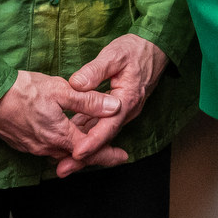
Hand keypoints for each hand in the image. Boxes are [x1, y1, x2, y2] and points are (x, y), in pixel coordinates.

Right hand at [0, 69, 126, 164]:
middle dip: (95, 155)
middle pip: (77, 157)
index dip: (109, 155)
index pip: (91, 151)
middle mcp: (46, 147)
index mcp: (60, 136)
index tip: (123, 157)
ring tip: (89, 145)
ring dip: (76, 151)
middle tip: (112, 154)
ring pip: (61, 154)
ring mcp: (32, 147)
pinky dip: (60, 146)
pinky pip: (46, 150)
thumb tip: (114, 108)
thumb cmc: (23, 90)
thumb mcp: (61, 90)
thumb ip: (88, 101)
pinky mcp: (21, 143)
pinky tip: (62, 137)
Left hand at [57, 35, 169, 174]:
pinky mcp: (117, 109)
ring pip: (101, 134)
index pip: (108, 126)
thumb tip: (75, 84)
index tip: (77, 153)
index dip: (93, 142)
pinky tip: (69, 140)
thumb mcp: (114, 55)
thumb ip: (95, 71)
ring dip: (83, 149)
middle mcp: (126, 111)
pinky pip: (100, 125)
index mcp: (126, 100)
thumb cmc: (135, 50)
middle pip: (103, 138)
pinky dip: (85, 134)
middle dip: (84, 156)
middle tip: (63, 169)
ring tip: (61, 163)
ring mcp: (122, 111)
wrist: (155, 48)